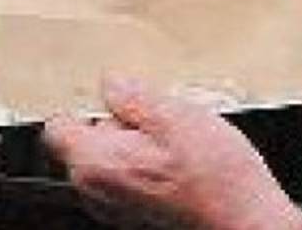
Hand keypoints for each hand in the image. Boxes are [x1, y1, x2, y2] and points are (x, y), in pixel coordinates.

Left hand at [42, 76, 301, 229]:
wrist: (244, 217)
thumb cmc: (215, 177)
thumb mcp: (177, 117)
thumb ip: (134, 97)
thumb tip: (113, 84)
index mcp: (96, 163)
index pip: (58, 127)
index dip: (85, 105)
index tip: (114, 98)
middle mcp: (96, 191)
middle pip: (88, 142)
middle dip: (120, 124)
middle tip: (162, 118)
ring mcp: (115, 206)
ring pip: (113, 159)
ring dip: (139, 144)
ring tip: (178, 140)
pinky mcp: (137, 213)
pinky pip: (131, 178)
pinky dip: (149, 164)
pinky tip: (181, 161)